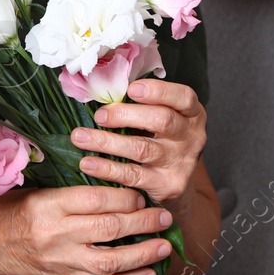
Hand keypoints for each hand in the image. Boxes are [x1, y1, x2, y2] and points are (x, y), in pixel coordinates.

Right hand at [0, 185, 173, 274]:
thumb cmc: (10, 211)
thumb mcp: (38, 190)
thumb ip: (73, 189)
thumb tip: (116, 182)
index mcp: (50, 204)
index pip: (96, 200)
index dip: (125, 197)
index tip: (141, 194)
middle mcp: (57, 235)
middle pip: (109, 229)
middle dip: (143, 223)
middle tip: (164, 217)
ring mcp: (62, 261)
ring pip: (110, 262)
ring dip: (143, 255)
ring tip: (165, 246)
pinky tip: (149, 273)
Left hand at [71, 79, 206, 208]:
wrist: (174, 184)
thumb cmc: (161, 140)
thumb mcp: (163, 117)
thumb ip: (144, 104)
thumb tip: (105, 88)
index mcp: (193, 113)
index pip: (184, 97)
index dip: (158, 91)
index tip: (131, 89)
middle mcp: (192, 137)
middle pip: (162, 120)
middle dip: (126, 115)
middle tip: (99, 116)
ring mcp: (181, 162)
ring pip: (142, 148)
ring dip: (107, 142)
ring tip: (80, 137)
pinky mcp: (168, 186)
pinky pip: (133, 175)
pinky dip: (107, 168)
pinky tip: (88, 163)